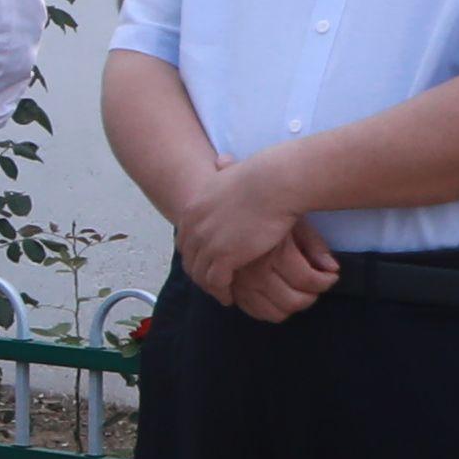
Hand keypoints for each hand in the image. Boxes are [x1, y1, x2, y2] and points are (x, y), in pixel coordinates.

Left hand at [171, 159, 336, 322]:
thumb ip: (222, 174)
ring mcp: (206, 243)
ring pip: (200, 274)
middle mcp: (193, 227)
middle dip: (200, 273)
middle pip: (189, 259)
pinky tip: (230, 296)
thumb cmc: (262, 175)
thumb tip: (221, 161)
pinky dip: (221, 291)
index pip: (185, 240)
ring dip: (210, 286)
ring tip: (222, 294)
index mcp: (193, 209)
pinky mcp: (223, 257)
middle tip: (213, 284)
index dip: (195, 254)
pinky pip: (216, 282)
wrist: (274, 183)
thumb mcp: (230, 173)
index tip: (207, 263)